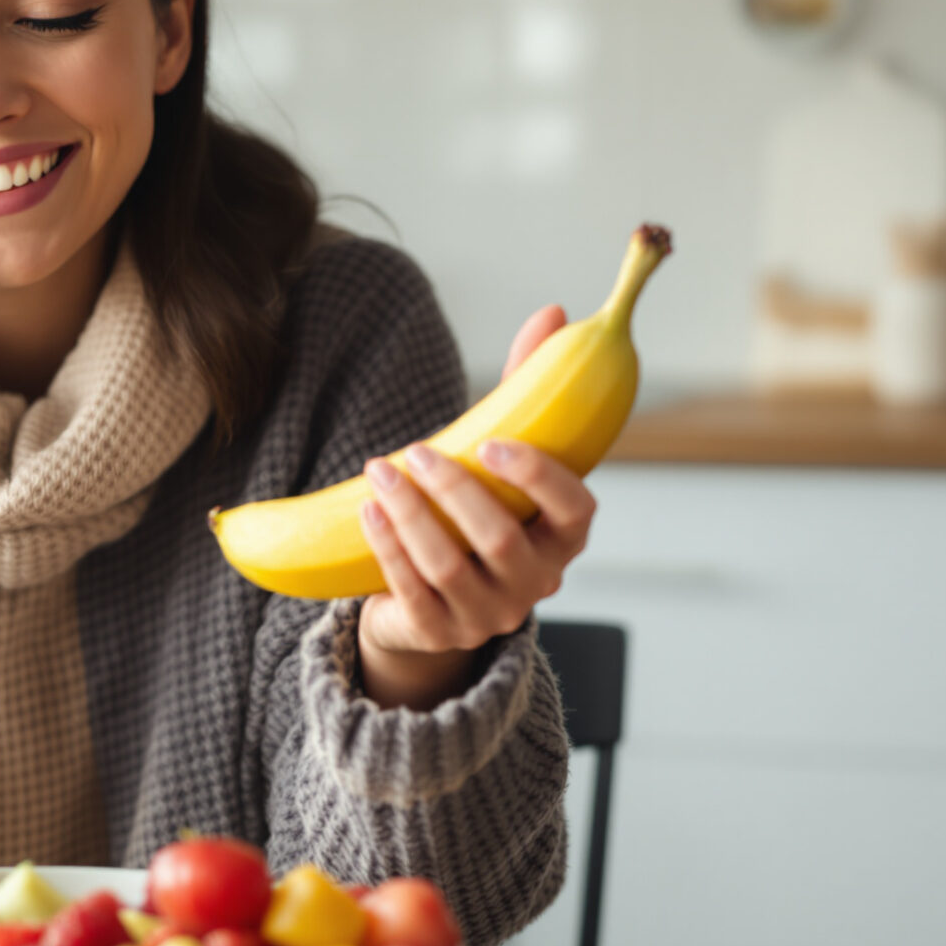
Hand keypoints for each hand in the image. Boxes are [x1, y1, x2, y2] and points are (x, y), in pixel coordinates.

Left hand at [354, 305, 596, 708]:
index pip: (576, 512)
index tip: (492, 443)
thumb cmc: (478, 509)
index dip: (538, 478)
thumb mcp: (502, 454)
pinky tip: (369, 510)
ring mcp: (488, 615)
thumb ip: (528, 389)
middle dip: (454, 490)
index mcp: (564, 538)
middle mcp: (536, 583)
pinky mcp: (440, 632)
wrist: (434, 598)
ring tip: (379, 471)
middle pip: (500, 538)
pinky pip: (411, 591)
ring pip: (449, 566)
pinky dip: (388, 547)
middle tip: (415, 450)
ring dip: (410, 515)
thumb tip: (553, 312)